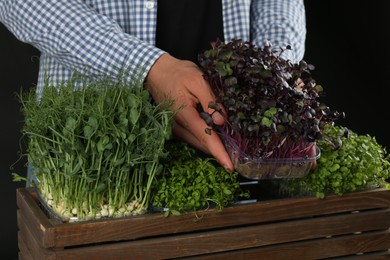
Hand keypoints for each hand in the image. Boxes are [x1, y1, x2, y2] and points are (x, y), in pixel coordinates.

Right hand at [146, 54, 233, 171]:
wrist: (156, 72)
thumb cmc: (178, 73)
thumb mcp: (198, 80)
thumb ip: (211, 101)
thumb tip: (222, 122)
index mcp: (185, 114)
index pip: (205, 138)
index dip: (219, 153)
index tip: (230, 167)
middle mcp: (178, 126)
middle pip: (203, 145)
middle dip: (220, 150)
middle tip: (238, 151)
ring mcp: (175, 129)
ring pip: (198, 143)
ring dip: (213, 145)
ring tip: (230, 143)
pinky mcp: (176, 128)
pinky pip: (193, 138)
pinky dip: (205, 139)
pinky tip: (215, 133)